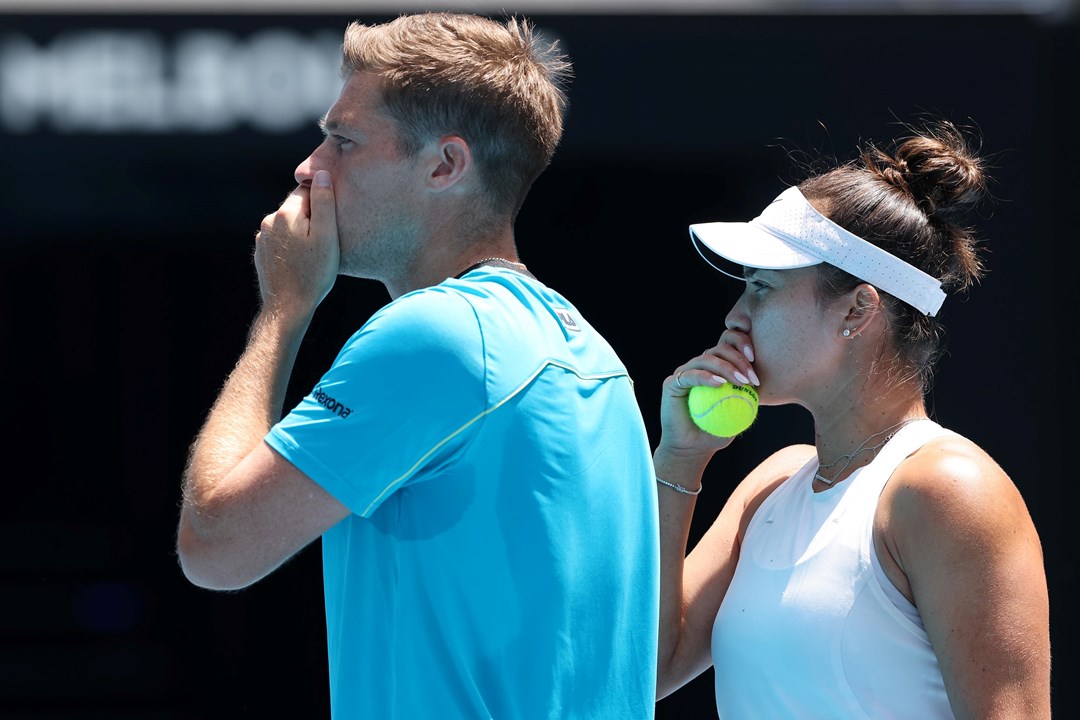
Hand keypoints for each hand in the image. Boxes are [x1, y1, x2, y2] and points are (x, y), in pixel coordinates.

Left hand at [254, 170, 339, 315]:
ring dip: (301, 233)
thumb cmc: (314, 273)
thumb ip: (324, 201)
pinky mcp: (262, 254)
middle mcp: (268, 222)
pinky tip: (302, 263)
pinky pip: (281, 241)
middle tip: (327, 240)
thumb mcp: (327, 235)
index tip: (332, 221)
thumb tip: (321, 174)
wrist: (288, 308)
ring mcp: (262, 239)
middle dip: (312, 218)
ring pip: (288, 225)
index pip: (307, 191)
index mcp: (286, 213)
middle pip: (296, 208)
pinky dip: (292, 247)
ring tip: (315, 254)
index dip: (323, 203)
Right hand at [658, 329, 759, 456]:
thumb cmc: (717, 432)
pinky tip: (720, 384)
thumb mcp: (740, 414)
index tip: (756, 360)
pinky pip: (690, 375)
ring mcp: (684, 373)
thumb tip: (766, 381)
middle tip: (751, 377)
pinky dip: (706, 377)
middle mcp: (698, 367)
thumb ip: (749, 396)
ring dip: (726, 368)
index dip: (742, 345)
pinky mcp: (672, 383)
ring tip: (740, 382)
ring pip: (706, 359)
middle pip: (719, 349)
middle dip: (739, 359)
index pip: (729, 347)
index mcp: (715, 368)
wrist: (692, 449)